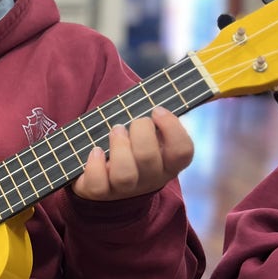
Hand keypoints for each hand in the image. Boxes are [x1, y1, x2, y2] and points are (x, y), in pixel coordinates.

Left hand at [72, 106, 193, 201]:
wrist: (108, 183)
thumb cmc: (132, 148)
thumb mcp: (151, 135)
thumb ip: (160, 118)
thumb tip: (171, 85)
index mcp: (168, 163)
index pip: (183, 152)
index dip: (172, 127)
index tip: (157, 110)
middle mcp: (150, 179)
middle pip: (149, 158)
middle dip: (139, 131)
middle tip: (132, 122)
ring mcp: (124, 189)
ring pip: (124, 174)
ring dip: (118, 146)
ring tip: (115, 131)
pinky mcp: (100, 193)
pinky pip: (97, 184)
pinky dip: (94, 164)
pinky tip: (95, 151)